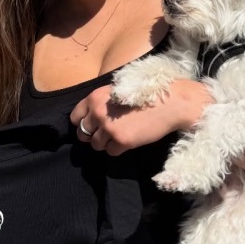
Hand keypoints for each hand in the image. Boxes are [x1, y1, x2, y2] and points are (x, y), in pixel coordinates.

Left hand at [70, 80, 211, 155]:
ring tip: (119, 136)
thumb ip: (101, 103)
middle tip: (105, 134)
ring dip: (106, 143)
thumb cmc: (145, 95)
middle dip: (92, 136)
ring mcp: (109, 128)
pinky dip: (118, 149)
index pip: (75, 117)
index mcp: (95, 98)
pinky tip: (128, 140)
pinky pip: (111, 152)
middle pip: (82, 134)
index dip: (83, 123)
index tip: (91, 125)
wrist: (169, 102)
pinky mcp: (122, 141)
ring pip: (96, 145)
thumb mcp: (118, 91)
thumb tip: (89, 119)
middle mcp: (98, 112)